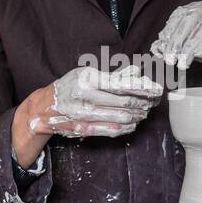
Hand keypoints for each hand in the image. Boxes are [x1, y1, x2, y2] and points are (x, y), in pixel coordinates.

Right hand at [12, 65, 163, 164]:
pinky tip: (133, 123)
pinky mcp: (84, 129)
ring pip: (121, 117)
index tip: (157, 89)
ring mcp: (84, 115)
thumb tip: (136, 72)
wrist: (44, 108)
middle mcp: (85, 97)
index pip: (122, 84)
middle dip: (144, 102)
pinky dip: (127, 127)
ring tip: (145, 111)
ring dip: (138, 115)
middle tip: (154, 101)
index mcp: (88, 79)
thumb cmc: (69, 87)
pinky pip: (112, 130)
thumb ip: (112, 75)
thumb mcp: (86, 74)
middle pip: (124, 102)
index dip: (143, 88)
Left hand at [151, 1, 201, 76]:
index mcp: (199, 9)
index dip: (168, 31)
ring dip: (190, 47)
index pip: (179, 15)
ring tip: (183, 62)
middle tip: (170, 59)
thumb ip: (174, 47)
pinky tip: (199, 55)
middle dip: (177, 40)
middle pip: (189, 19)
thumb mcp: (190, 51)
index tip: (161, 48)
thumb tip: (155, 48)